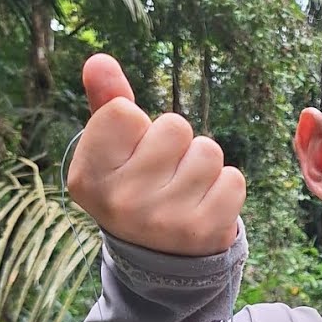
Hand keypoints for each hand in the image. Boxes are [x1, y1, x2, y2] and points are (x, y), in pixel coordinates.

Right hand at [66, 53, 245, 256]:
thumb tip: (99, 59)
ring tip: (184, 190)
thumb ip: (105, 103)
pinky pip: (233, 179)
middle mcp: (122, 201)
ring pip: (208, 151)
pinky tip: (204, 205)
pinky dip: (225, 188)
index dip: (136, 126)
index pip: (123, 111)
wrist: (159, 261)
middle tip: (162, 175)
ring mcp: (165, 219)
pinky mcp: (205, 231)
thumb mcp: (110, 151)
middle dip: (176, 144)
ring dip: (202, 165)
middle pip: (174, 126)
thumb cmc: (134, 188)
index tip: (131, 155)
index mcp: (88, 177)